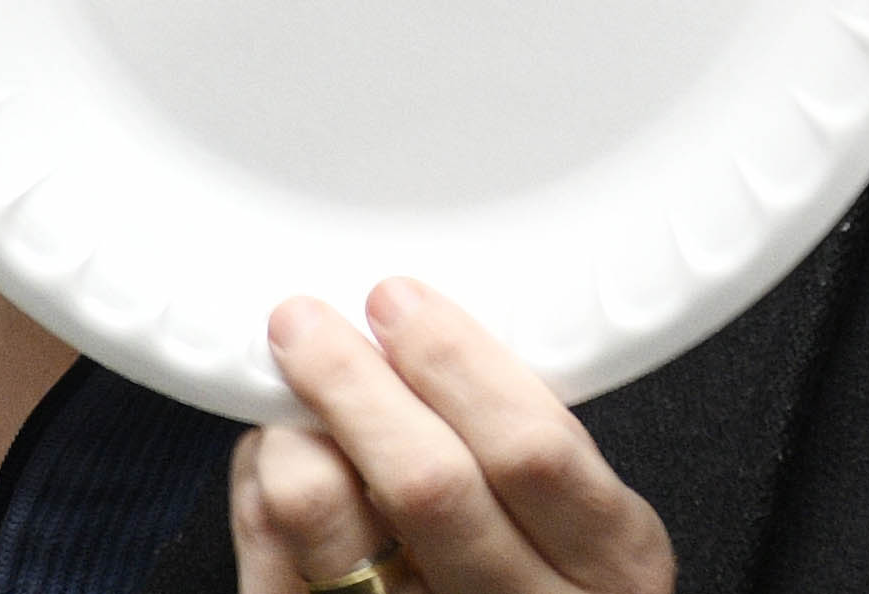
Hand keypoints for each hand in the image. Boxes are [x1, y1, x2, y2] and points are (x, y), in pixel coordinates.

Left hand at [233, 278, 670, 593]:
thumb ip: (531, 440)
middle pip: (425, 484)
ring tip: (289, 392)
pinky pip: (275, 560)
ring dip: (294, 431)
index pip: (530, 450)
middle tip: (307, 324)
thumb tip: (424, 332)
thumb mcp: (590, 516)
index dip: (458, 364)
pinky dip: (261, 485)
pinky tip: (275, 454)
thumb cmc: (550, 572)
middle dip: (355, 382)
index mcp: (606, 557)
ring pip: (326, 517)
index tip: (401, 302)